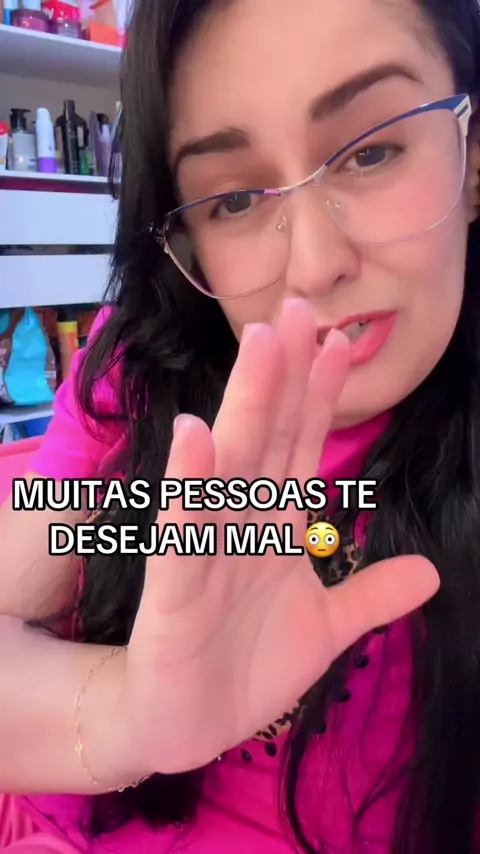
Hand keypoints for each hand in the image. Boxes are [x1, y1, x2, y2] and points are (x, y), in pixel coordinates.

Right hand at [122, 299, 438, 774]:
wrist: (186, 724)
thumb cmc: (245, 666)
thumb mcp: (323, 630)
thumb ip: (369, 597)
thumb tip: (429, 572)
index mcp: (274, 526)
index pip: (300, 447)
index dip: (320, 397)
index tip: (340, 344)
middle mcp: (240, 522)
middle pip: (267, 436)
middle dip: (285, 374)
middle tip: (301, 309)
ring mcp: (205, 547)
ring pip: (230, 466)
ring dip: (247, 405)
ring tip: (264, 342)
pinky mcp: (174, 587)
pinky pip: (184, 529)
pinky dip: (191, 483)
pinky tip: (198, 433)